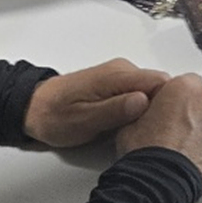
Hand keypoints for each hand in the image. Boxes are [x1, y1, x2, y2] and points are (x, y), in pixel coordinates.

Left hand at [25, 58, 168, 146]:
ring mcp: (121, 76)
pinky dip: (140, 110)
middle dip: (160, 109)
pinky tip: (129, 125)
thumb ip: (114, 110)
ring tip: (136, 131)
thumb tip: (143, 101)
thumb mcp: (83, 120)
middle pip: (160, 86)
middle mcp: (122, 70)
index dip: (168, 103)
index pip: (160, 81)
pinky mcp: (118, 84)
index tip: (163, 123)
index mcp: (116, 75)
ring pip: (152, 91)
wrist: (34, 108)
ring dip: (149, 111)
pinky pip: (141, 94)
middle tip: (147, 132)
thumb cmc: (54, 116)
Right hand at [114, 73, 201, 191]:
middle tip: (178, 130)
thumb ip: (145, 107)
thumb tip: (144, 109)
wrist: (162, 181)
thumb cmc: (147, 153)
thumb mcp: (132, 122)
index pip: (187, 81)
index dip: (177, 97)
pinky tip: (200, 153)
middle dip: (193, 110)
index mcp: (182, 87)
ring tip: (188, 145)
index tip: (172, 108)